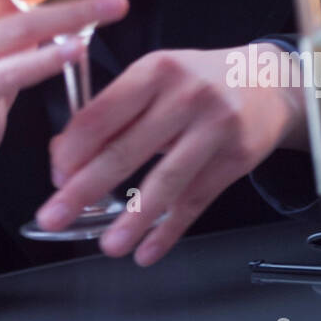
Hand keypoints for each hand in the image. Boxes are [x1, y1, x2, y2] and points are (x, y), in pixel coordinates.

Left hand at [37, 43, 307, 264]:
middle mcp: (185, 95)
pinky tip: (148, 250)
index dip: (73, 150)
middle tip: (54, 217)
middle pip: (126, 150)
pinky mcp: (236, 158)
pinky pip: (196, 201)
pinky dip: (170, 229)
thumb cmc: (197, 80)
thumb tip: (63, 155)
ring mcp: (214, 127)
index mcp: (154, 70)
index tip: (55, 177)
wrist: (266, 80)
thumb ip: (112, 112)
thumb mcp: (154, 78)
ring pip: (165, 182)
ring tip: (108, 246)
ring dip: (132, 219)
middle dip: (84, 189)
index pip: (102, 114)